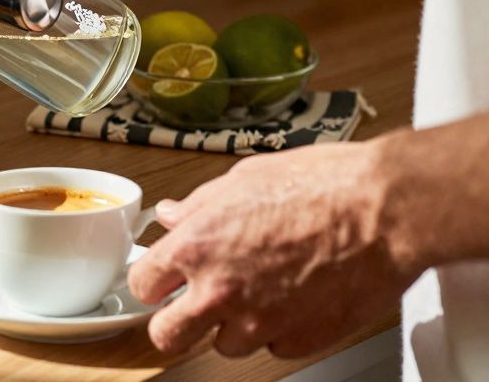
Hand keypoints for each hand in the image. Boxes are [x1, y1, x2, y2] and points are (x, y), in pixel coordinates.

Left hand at [127, 140, 420, 357]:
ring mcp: (260, 322)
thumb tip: (173, 216)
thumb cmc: (322, 185)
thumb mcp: (244, 178)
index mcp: (197, 247)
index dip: (153, 282)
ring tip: (261, 291)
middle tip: (191, 307)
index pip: (143, 284)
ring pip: (225, 345)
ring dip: (234, 325)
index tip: (163, 281)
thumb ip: (199, 205)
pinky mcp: (300, 340)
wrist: (384, 210)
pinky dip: (279, 331)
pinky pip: (274, 348)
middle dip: (175, 323)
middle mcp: (221, 291)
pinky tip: (295, 299)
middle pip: (168, 336)